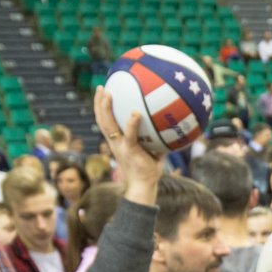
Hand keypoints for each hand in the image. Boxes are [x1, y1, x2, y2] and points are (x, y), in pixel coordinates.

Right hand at [93, 87, 161, 203]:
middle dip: (99, 102)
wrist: (144, 185)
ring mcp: (120, 146)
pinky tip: (135, 113)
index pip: (105, 121)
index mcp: (117, 141)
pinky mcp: (129, 151)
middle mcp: (115, 142)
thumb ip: (158, 138)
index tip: (103, 91)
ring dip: (106, 108)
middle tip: (101, 87)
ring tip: (109, 93)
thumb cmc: (148, 168)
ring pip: (108, 124)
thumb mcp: (152, 150)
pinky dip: (131, 124)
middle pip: (101, 119)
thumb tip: (172, 126)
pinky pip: (129, 135)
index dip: (101, 107)